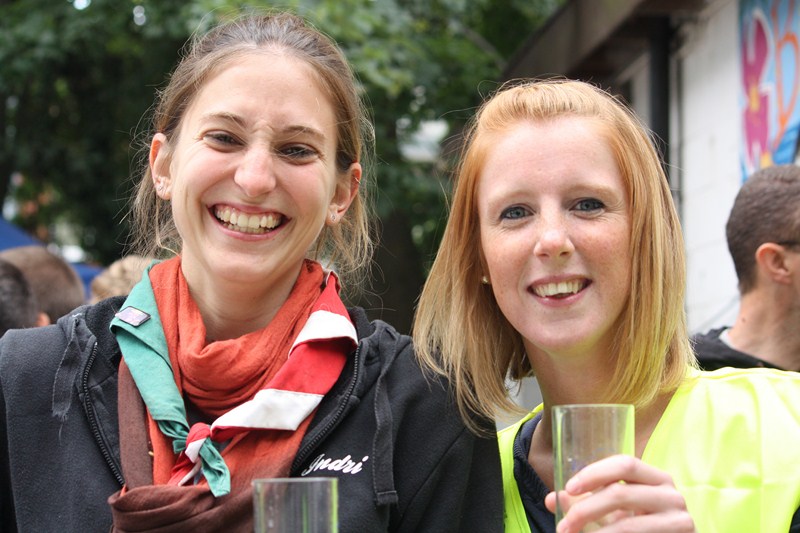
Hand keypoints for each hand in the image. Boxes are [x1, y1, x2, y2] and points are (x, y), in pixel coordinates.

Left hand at [544, 455, 695, 531]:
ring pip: (627, 524)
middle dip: (585, 510)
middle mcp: (671, 494)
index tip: (568, 488)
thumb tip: (551, 499)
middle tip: (564, 526)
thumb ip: (586, 503)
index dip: (594, 473)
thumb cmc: (642, 527)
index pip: (624, 463)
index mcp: (655, 478)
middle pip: (620, 493)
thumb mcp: (616, 513)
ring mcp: (680, 519)